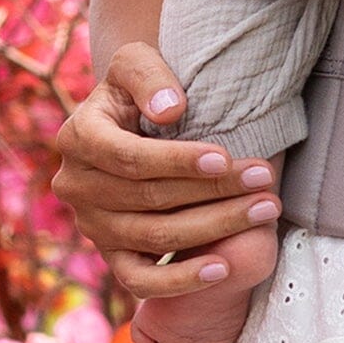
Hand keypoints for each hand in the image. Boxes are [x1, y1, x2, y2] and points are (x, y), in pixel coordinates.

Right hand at [50, 42, 282, 298]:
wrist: (129, 116)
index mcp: (78, 138)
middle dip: (214, 190)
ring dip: (214, 228)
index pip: (130, 158)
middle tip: (267, 180)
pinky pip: (140, 281)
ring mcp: (92, 226)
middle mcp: (77, 186)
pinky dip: (180, 281)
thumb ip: (149, 77)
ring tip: (264, 210)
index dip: (178, 161)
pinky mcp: (110, 255)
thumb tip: (171, 111)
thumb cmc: (141, 86)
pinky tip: (221, 269)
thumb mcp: (137, 61)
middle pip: (150, 200)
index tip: (224, 157)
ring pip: (154, 238)